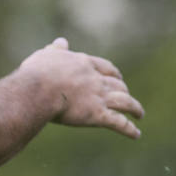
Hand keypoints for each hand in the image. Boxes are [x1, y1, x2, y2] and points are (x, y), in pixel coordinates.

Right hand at [18, 38, 143, 137]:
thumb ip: (55, 50)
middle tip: (126, 96)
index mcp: (84, 64)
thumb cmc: (36, 73)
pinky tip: (136, 134)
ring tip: (139, 114)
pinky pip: (119, 123)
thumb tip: (61, 42)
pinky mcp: (97, 115)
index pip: (106, 67)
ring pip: (125, 102)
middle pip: (117, 85)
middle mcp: (96, 80)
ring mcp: (98, 97)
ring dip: (135, 108)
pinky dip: (129, 129)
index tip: (118, 77)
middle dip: (124, 90)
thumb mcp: (45, 56)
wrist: (37, 89)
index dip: (114, 73)